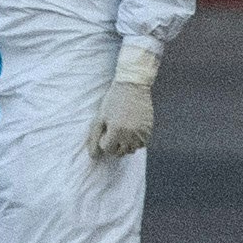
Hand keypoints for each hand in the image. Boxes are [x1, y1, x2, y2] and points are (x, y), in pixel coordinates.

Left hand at [87, 43, 159, 161]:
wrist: (133, 86)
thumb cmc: (113, 100)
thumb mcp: (100, 117)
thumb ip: (94, 137)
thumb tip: (93, 156)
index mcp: (116, 130)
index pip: (107, 149)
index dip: (104, 140)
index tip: (106, 129)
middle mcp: (130, 134)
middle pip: (120, 152)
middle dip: (114, 145)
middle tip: (113, 130)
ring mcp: (141, 133)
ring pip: (131, 150)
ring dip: (125, 144)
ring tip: (123, 130)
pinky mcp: (149, 130)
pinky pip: (142, 144)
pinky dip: (136, 141)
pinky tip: (132, 129)